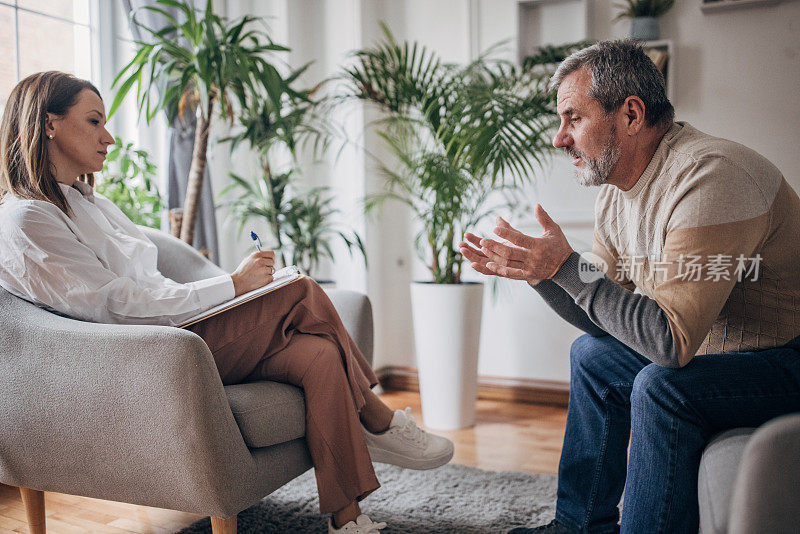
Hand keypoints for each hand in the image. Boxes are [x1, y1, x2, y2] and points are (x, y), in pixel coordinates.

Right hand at [231, 250, 274, 295]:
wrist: (238, 283)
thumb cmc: (242, 272)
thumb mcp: (248, 260)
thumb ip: (257, 258)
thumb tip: (266, 257)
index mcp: (256, 255)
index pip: (271, 254)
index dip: (272, 258)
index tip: (271, 261)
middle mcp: (260, 261)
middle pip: (272, 262)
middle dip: (270, 266)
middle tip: (264, 270)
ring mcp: (263, 270)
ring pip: (272, 270)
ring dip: (268, 273)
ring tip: (259, 275)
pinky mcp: (266, 278)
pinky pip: (271, 278)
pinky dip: (267, 280)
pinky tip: (260, 280)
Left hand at [458, 205, 572, 284]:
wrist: (566, 268)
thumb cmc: (560, 246)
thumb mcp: (554, 230)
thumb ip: (544, 218)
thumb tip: (536, 205)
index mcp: (538, 246)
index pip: (520, 240)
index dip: (507, 234)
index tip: (495, 229)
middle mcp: (533, 258)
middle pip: (510, 253)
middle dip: (495, 247)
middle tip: (482, 241)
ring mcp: (529, 268)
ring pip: (508, 264)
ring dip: (494, 257)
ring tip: (483, 250)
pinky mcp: (527, 275)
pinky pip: (511, 274)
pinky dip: (499, 270)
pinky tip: (489, 265)